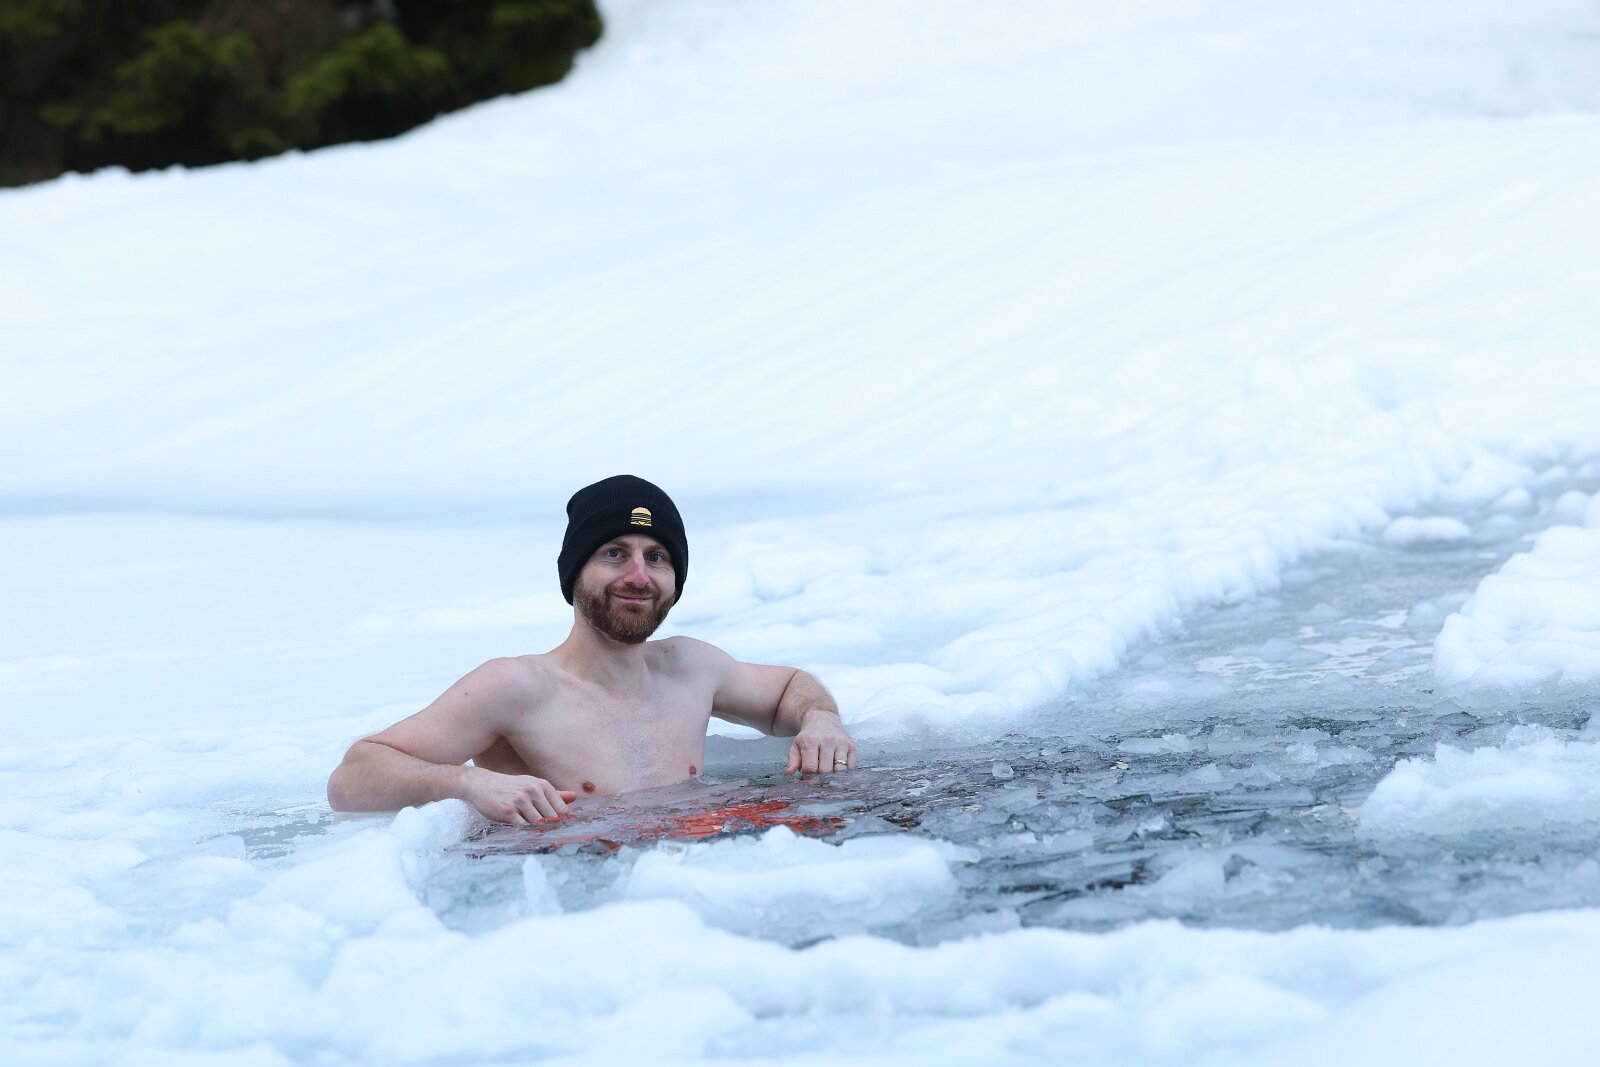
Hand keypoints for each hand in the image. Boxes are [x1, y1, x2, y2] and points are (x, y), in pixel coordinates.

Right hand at [461, 767, 577, 824]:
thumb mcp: (532, 785)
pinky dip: (523, 831)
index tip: (558, 827)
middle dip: (549, 827)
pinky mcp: (508, 812)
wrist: (481, 784)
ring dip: (535, 829)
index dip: (560, 821)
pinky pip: (522, 827)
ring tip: (529, 828)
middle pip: (551, 818)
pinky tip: (519, 828)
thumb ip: (554, 794)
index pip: (561, 809)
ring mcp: (520, 801)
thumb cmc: (510, 786)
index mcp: (542, 785)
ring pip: (537, 823)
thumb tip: (575, 797)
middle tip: (545, 832)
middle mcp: (532, 791)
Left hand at [785, 708, 856, 774]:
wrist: (823, 719)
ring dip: (834, 774)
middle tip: (818, 773)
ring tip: (828, 769)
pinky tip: (837, 766)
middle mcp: (828, 740)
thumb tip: (789, 773)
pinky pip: (851, 767)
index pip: (811, 768)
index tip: (808, 773)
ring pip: (840, 770)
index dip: (808, 775)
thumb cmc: (808, 736)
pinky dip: (845, 771)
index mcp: (811, 741)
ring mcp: (841, 743)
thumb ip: (792, 761)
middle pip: (826, 771)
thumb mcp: (796, 746)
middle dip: (821, 776)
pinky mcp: (852, 746)